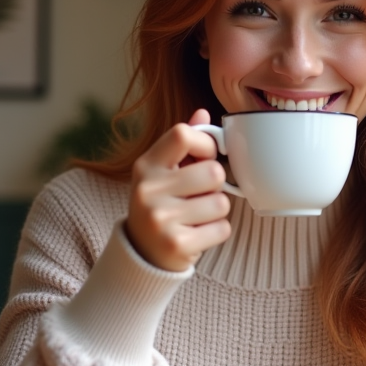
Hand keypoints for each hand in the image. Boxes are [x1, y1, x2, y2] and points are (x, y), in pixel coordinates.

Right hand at [125, 109, 231, 271]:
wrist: (143, 252)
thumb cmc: (161, 204)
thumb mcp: (163, 171)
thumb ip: (182, 143)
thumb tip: (202, 112)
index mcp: (146, 166)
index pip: (182, 134)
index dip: (206, 144)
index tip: (205, 158)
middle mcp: (148, 190)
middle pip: (213, 172)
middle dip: (215, 185)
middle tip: (199, 195)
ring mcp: (160, 219)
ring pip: (221, 203)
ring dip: (217, 211)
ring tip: (197, 216)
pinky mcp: (176, 244)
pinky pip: (222, 229)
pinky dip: (217, 232)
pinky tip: (197, 234)